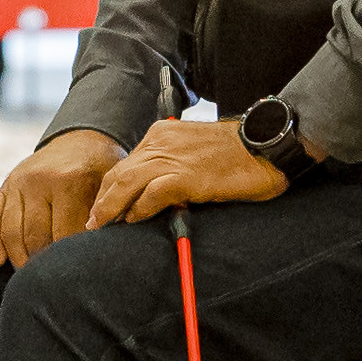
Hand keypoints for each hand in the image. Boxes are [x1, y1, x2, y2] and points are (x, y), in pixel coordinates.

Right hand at [0, 131, 122, 267]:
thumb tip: (96, 251)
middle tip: (53, 284)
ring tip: (30, 276)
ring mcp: (17, 182)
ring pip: (11, 231)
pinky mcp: (5, 185)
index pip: (65, 233)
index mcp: (68, 181)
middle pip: (35, 236)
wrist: (80, 139)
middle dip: (42, 263)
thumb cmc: (100, 168)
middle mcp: (38, 180)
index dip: (69, 258)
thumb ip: (105, 213)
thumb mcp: (110, 184)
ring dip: (19, 258)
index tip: (76, 275)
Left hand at [85, 116, 294, 227]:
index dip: (111, 187)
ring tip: (101, 226)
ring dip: (111, 207)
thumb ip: (174, 165)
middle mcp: (161, 141)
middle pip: (119, 173)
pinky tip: (134, 220)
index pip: (127, 163)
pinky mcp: (186, 176)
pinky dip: (140, 208)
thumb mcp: (197, 152)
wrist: (268, 144)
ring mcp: (172, 158)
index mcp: (162, 134)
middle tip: (93, 222)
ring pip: (127, 183)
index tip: (103, 206)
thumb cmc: (238, 154)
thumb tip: (158, 192)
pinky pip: (152, 194)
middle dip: (103, 200)